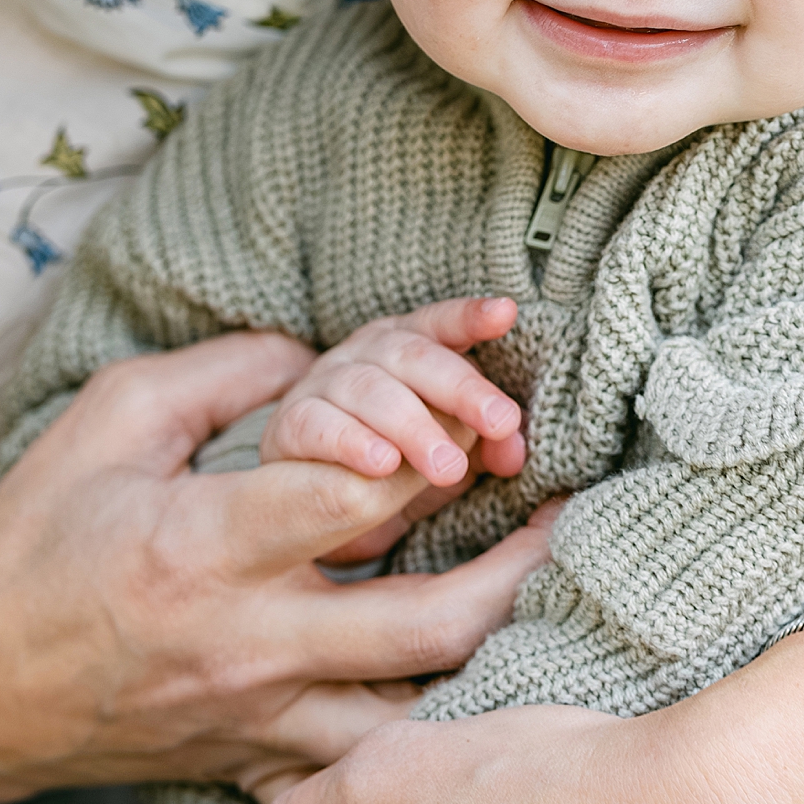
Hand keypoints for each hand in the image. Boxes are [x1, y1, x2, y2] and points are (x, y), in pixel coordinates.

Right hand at [0, 332, 559, 803]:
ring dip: (494, 648)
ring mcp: (257, 717)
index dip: (426, 448)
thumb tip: (317, 345)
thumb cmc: (29, 541)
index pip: (351, 499)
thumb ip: (221, 373)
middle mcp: (246, 644)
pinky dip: (429, 718)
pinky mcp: (257, 760)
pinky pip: (369, 754)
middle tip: (572, 512)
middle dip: (521, 569)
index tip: (475, 412)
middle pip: (427, 623)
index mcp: (202, 549)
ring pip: (417, 707)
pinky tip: (478, 674)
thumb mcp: (107, 421)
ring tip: (553, 589)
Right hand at [264, 297, 524, 562]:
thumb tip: (514, 450)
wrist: (308, 489)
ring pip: (369, 390)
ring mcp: (323, 383)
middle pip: (413, 356)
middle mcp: (364, 353)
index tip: (505, 314)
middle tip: (500, 423)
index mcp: (406, 346)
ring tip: (447, 467)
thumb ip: (482, 444)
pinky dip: (351, 443)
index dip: (470, 316)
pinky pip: (318, 424)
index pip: (439, 324)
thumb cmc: (391, 454)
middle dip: (461, 389)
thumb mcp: (443, 447)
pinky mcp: (290, 422)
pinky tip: (381, 464)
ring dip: (413, 427)